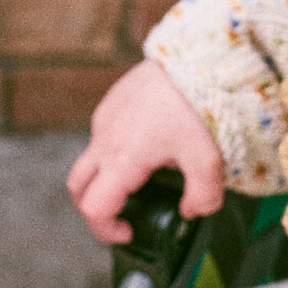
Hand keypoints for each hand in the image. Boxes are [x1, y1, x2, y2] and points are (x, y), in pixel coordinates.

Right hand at [67, 60, 224, 244]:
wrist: (193, 56)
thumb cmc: (197, 104)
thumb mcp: (209, 158)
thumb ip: (203, 196)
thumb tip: (191, 211)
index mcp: (122, 159)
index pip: (93, 208)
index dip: (106, 230)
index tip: (129, 231)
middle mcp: (105, 140)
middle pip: (78, 188)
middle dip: (95, 208)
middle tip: (123, 214)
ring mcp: (104, 119)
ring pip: (89, 160)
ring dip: (104, 178)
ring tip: (140, 179)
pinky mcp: (111, 102)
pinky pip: (102, 135)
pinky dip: (113, 152)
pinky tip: (147, 146)